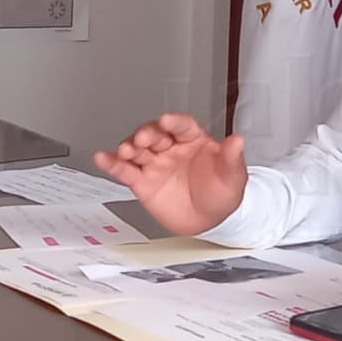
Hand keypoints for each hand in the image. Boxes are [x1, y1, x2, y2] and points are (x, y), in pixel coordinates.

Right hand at [94, 113, 246, 235]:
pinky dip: (112, 164)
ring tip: (125, 150)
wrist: (211, 220)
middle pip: (156, 134)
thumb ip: (232, 158)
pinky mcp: (143, 183)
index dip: (174, 122)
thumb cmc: (222, 192)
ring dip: (129, 146)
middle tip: (143, 137)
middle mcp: (172, 148)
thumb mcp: (233, 176)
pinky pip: (125, 170)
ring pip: (138, 150)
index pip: (182, 126)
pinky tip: (103, 158)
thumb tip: (238, 140)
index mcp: (194, 140)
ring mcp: (156, 164)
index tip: (168, 120)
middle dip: (147, 133)